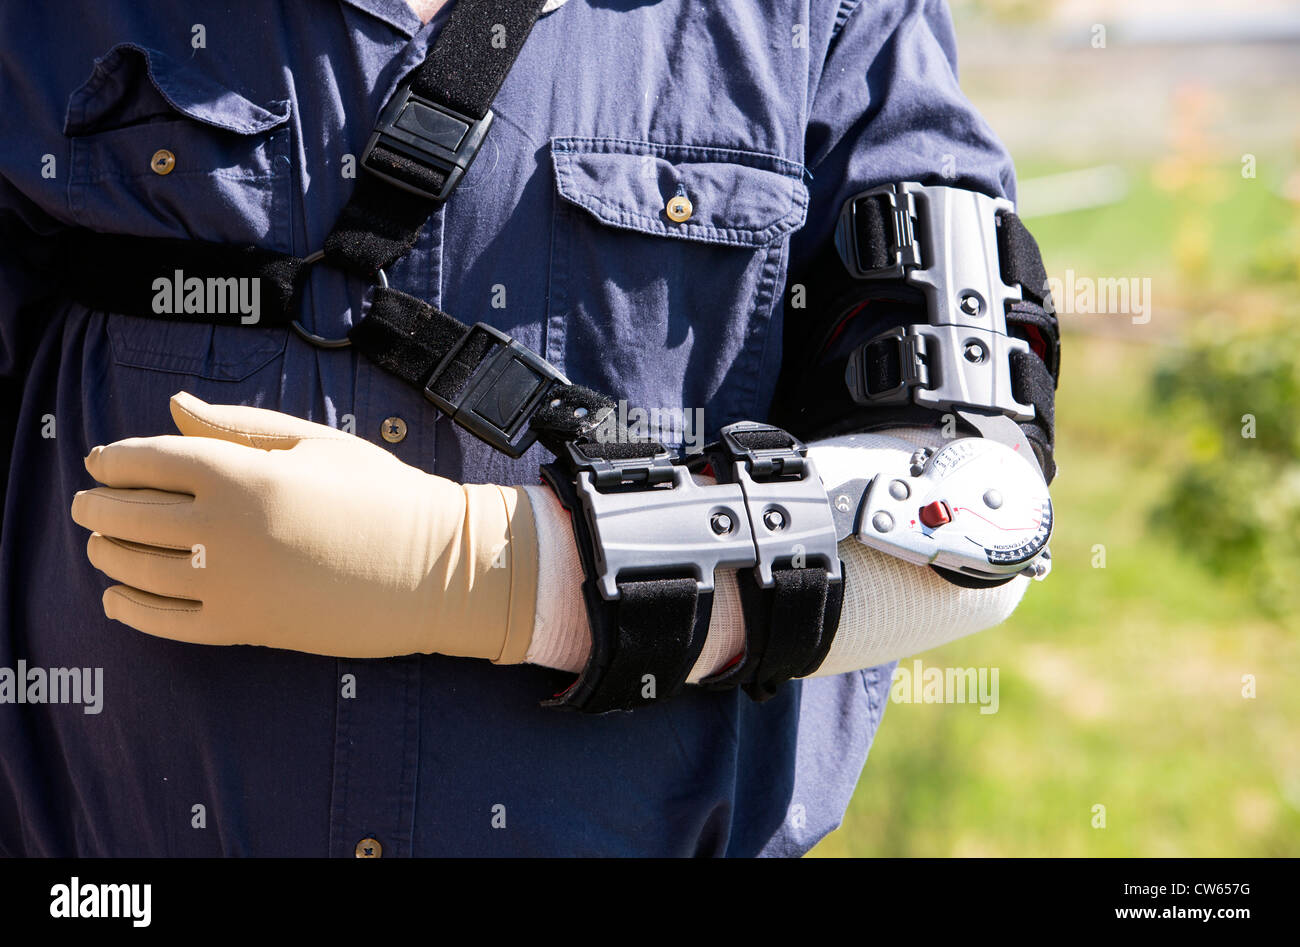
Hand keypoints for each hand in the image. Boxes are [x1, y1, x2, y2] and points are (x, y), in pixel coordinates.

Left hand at [71, 392, 537, 660]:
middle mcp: (225, 529)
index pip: (147, 461)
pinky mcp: (244, 628)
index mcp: (243, 473)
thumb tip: (174, 408)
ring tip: (101, 546)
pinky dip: (132, 610)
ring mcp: (232, 583)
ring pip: (136, 569)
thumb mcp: (314, 443)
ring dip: (106, 555)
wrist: (435, 568)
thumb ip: (237, 427)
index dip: (113, 460)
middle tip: (88, 504)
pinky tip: (119, 598)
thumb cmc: (382, 495)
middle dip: (98, 507)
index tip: (100, 462)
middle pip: (129, 515)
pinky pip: (166, 623)